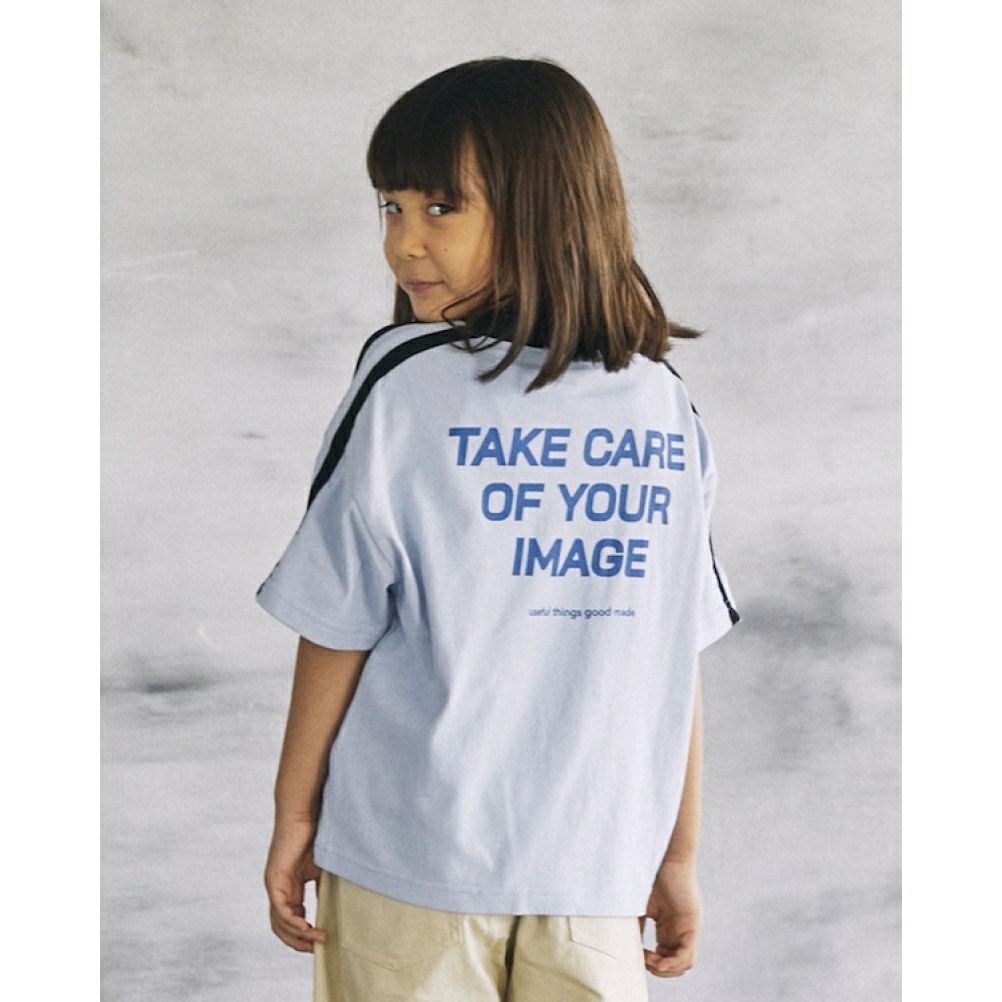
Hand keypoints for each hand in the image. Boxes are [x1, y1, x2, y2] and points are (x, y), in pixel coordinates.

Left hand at [264, 818, 326, 951]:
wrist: (304, 813)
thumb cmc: (315, 835)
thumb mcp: (323, 869)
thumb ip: (324, 888)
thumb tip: (335, 909)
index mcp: (290, 887)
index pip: (292, 919)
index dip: (305, 934)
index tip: (323, 941)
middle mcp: (279, 889)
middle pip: (282, 927)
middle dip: (299, 942)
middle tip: (317, 949)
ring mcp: (275, 885)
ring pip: (279, 922)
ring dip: (297, 936)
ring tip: (316, 941)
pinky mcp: (274, 880)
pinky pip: (280, 909)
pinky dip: (292, 923)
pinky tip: (307, 928)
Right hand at [637, 858, 701, 976]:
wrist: (664, 852)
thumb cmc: (650, 873)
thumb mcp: (639, 905)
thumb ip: (636, 924)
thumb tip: (624, 946)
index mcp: (669, 925)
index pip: (666, 956)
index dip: (652, 963)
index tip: (637, 955)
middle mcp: (681, 929)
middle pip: (676, 964)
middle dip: (659, 970)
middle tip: (643, 960)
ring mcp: (688, 927)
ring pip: (684, 964)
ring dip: (666, 969)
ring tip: (650, 960)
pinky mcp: (692, 923)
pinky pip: (687, 955)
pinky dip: (672, 963)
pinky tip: (657, 960)